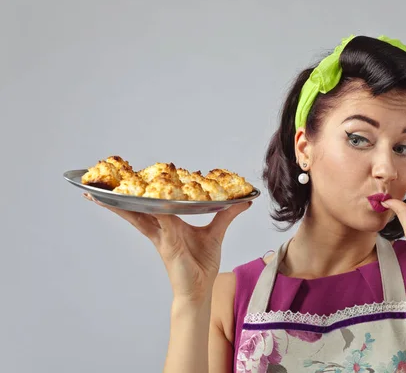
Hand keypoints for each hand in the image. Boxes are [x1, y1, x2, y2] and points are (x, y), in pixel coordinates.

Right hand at [83, 193, 251, 301]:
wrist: (201, 289)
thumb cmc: (203, 264)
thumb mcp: (216, 232)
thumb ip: (226, 214)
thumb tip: (243, 200)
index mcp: (169, 224)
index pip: (152, 204)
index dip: (143, 192)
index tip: (130, 179)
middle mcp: (161, 229)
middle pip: (138, 208)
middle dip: (121, 197)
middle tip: (102, 185)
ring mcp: (161, 237)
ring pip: (139, 215)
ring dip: (121, 205)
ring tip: (101, 195)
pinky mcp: (167, 245)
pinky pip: (159, 225)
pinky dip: (152, 213)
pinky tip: (144, 203)